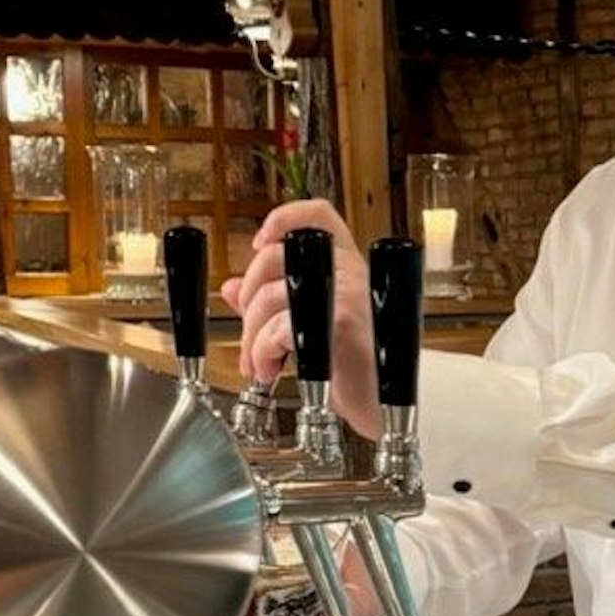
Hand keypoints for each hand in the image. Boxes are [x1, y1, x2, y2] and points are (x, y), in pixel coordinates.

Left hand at [220, 199, 381, 433]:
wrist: (382, 400)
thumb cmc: (357, 364)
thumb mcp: (312, 324)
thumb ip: (274, 301)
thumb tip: (233, 287)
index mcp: (346, 265)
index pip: (318, 215)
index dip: (283, 219)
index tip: (259, 243)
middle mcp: (350, 272)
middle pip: (274, 257)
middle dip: (248, 301)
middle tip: (249, 333)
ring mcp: (346, 294)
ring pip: (270, 296)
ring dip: (252, 337)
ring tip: (261, 362)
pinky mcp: (340, 324)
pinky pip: (279, 329)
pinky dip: (264, 353)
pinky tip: (271, 367)